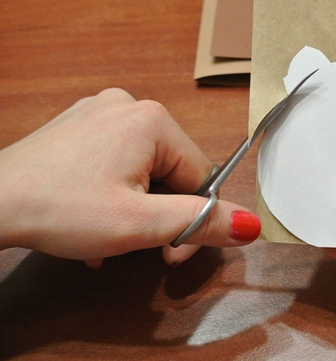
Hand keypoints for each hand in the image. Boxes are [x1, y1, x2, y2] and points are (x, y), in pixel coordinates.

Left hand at [0, 89, 259, 266]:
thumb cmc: (59, 208)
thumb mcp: (141, 224)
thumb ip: (201, 222)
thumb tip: (251, 224)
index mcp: (152, 120)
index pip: (200, 175)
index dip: (192, 220)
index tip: (169, 253)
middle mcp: (128, 107)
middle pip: (171, 173)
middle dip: (159, 216)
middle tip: (136, 247)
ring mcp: (99, 113)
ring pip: (143, 172)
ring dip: (135, 210)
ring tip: (107, 238)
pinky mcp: (78, 126)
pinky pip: (115, 162)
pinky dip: (112, 194)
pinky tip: (93, 220)